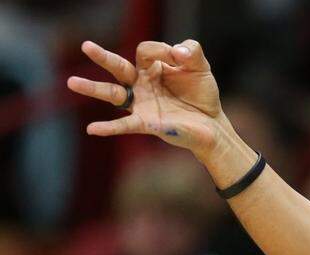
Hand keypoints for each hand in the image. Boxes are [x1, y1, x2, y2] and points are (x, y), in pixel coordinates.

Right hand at [66, 40, 223, 156]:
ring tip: (72, 82)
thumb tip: (177, 52)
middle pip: (118, 67)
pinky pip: (125, 125)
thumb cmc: (201, 94)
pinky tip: (92, 129)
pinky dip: (108, 127)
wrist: (212, 124)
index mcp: (151, 68)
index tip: (179, 58)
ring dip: (93, 88)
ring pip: (113, 94)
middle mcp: (141, 84)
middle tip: (86, 46)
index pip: (145, 51)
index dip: (162, 50)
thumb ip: (192, 51)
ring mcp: (141, 104)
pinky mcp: (147, 123)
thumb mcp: (200, 67)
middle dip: (103, 57)